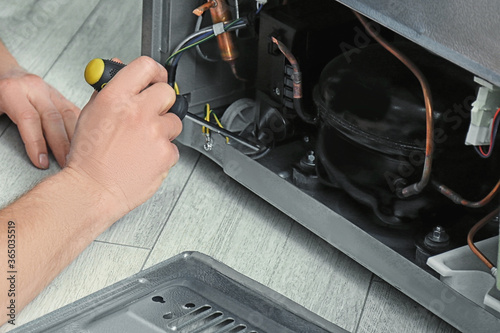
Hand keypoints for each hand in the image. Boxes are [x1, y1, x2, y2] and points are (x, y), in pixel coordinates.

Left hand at [0, 67, 80, 168]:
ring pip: (68, 115)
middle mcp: (34, 88)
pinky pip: (74, 112)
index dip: (36, 143)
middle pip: (53, 118)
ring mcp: (50, 91)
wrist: (3, 73)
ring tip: (77, 156)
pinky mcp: (60, 96)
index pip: (29, 119)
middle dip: (61, 145)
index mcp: (13, 91)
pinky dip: (81, 128)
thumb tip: (11, 152)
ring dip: (74, 138)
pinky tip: (84, 141)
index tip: (41, 161)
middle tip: (64, 163)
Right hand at [65, 56, 181, 215]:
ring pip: (174, 121)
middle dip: (161, 102)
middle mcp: (138, 112)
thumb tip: (119, 68)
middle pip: (167, 92)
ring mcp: (155, 133)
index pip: (146, 66)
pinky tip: (146, 157)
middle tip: (151, 114)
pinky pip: (173, 147)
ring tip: (143, 142)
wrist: (93, 190)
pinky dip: (163, 152)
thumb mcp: (90, 114)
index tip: (156, 79)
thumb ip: (108, 89)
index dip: (154, 72)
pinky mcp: (167, 154)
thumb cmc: (88, 157)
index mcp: (116, 98)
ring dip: (163, 129)